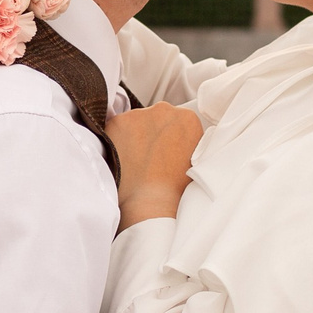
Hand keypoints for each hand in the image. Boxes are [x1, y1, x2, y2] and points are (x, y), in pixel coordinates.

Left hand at [106, 104, 202, 228]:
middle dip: (153, 133)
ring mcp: (139, 114)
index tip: (165, 149)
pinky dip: (118, 140)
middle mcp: (165, 110)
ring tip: (135, 161)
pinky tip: (123, 158)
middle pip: (157, 118)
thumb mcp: (194, 160)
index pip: (177, 120)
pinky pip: (117, 128)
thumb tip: (177, 139)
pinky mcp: (118, 122)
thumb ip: (186, 141)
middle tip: (150, 157)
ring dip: (135, 136)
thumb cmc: (174, 188)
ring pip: (136, 122)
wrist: (149, 202)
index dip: (170, 136)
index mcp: (188, 118)